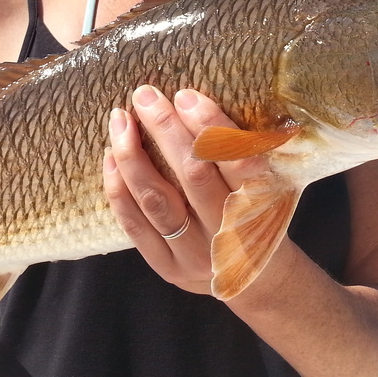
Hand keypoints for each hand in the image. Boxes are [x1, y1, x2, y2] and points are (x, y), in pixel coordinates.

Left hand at [102, 86, 268, 295]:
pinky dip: (119, 189)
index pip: (237, 161)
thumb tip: (196, 98)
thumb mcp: (268, 186)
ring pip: (156, 200)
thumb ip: (242, 152)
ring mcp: (194, 253)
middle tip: (145, 95)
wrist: (257, 281)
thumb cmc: (258, 216)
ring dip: (133, 156)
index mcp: (259, 206)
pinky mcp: (167, 267)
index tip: (186, 96)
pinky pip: (135, 225)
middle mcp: (226, 232)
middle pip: (192, 175)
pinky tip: (110, 157)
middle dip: (165, 130)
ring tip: (119, 120)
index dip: (211, 127)